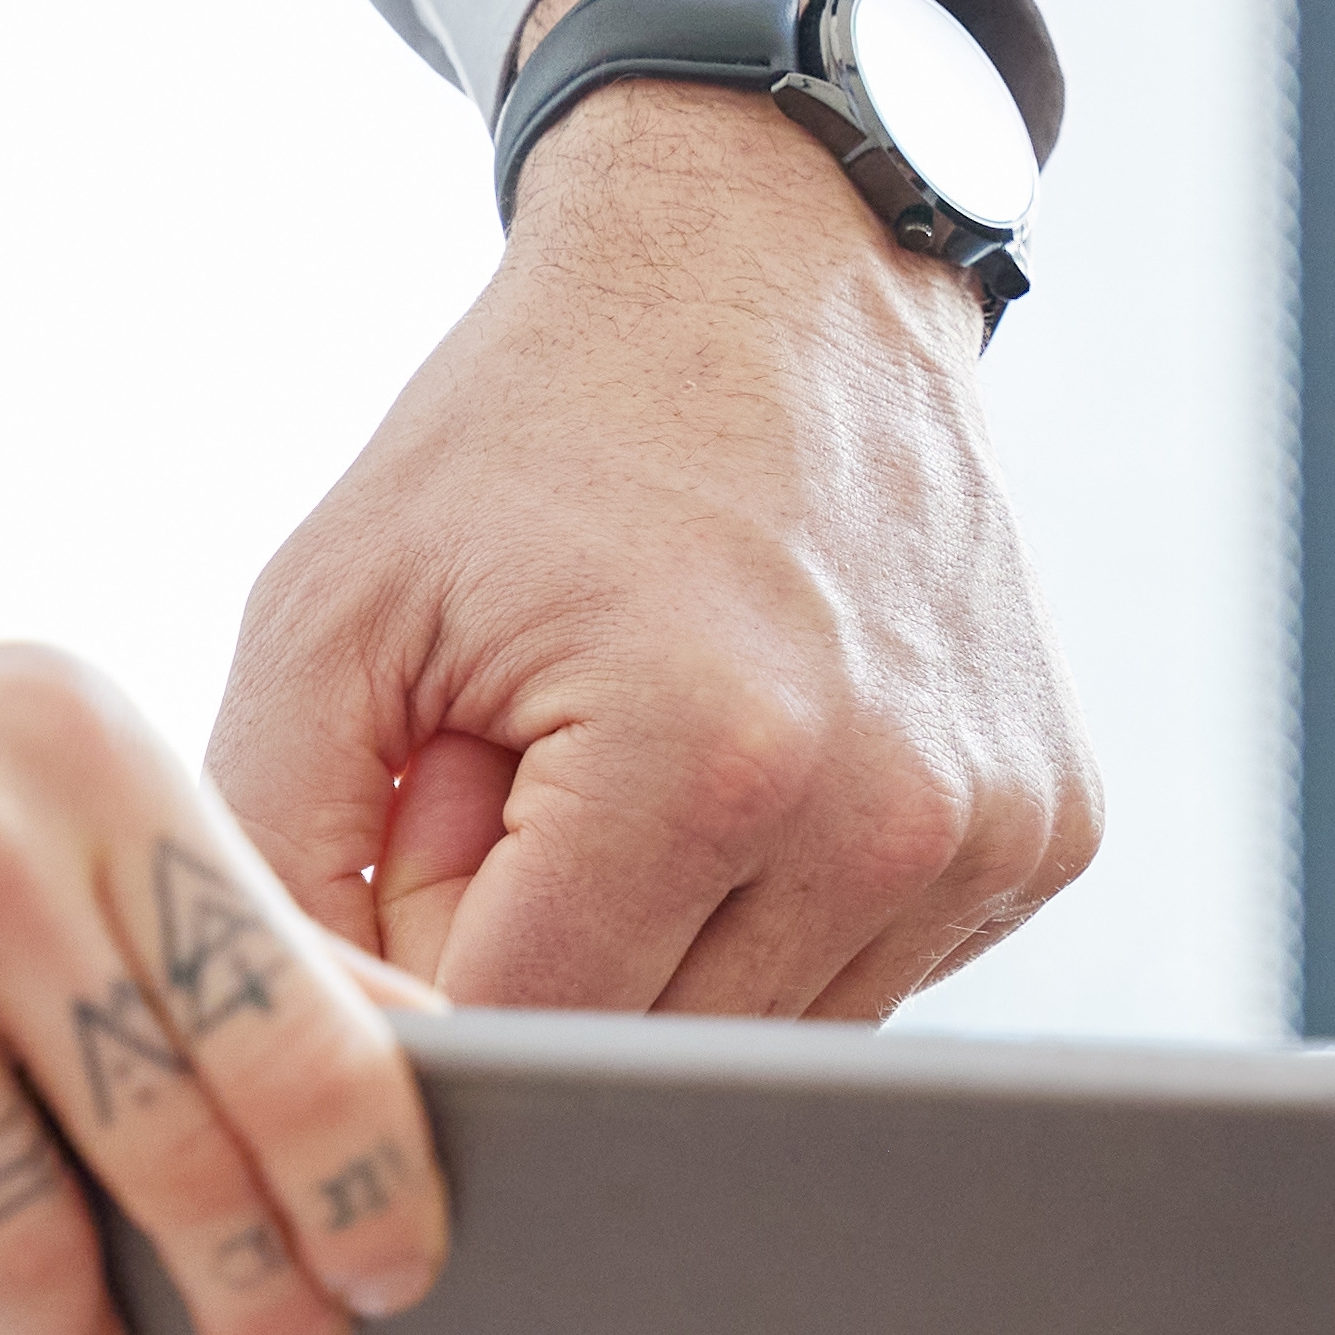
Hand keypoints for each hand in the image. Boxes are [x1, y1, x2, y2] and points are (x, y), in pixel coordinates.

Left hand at [213, 0, 1099, 1019]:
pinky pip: (874, 970)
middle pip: (652, 1053)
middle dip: (556, 953)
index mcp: (705, 759)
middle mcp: (884, 818)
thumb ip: (284, 853)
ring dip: (675, 944)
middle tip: (530, 779)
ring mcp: (990, 833)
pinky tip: (763, 762)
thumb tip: (317, 1066)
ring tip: (650, 762)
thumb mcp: (336, 607)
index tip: (416, 855)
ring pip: (769, 1040)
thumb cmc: (535, 433)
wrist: (769, 269)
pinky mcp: (1049, 832)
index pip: (529, 1028)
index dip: (436, 970)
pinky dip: (784, 906)